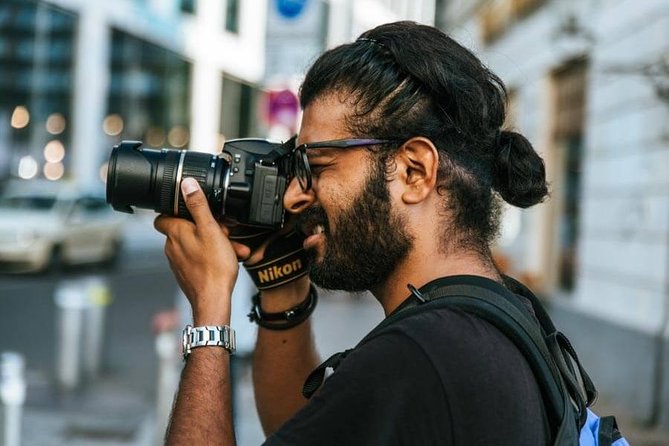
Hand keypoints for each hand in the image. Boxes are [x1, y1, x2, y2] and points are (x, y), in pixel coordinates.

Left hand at [154, 178, 239, 324]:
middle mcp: (172, 246)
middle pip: (185, 229)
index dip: (175, 210)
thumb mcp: (211, 229)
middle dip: (206, 227)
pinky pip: (199, 258)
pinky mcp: (187, 273)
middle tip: (223, 230)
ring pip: (196, 244)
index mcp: (175, 232)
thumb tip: (187, 184)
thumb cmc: (213, 267)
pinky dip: (212, 256)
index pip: (162, 215)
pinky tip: (228, 260)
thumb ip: (198, 206)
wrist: (213, 300)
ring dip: (214, 243)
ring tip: (232, 247)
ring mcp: (179, 262)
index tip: (191, 209)